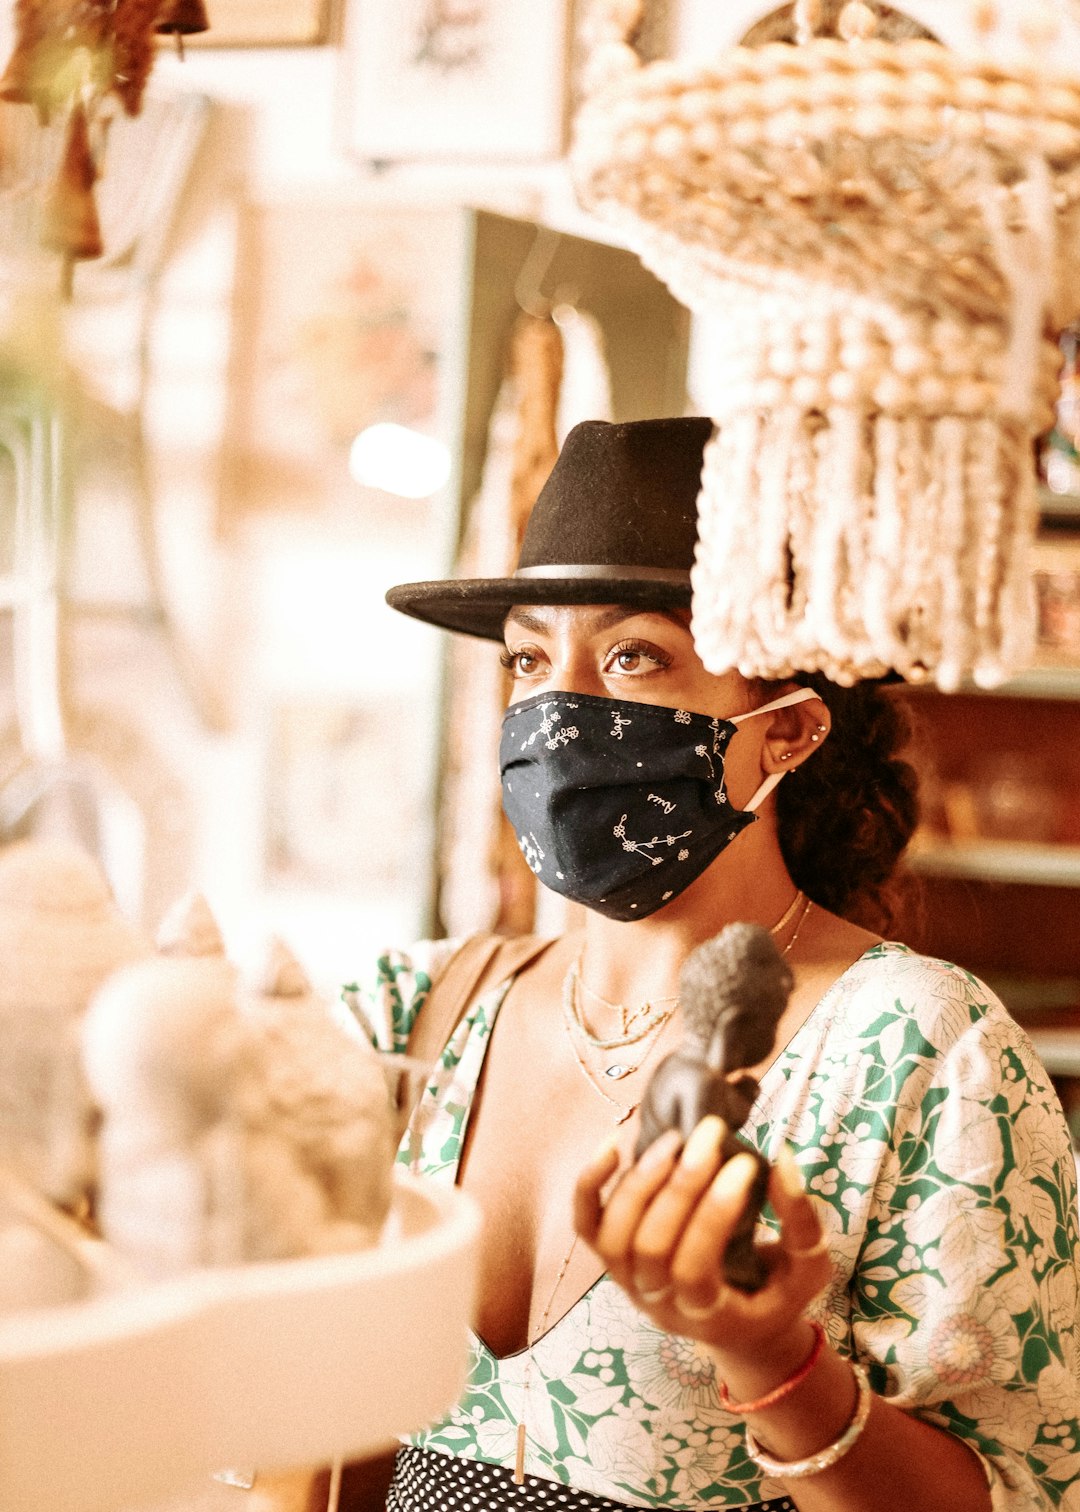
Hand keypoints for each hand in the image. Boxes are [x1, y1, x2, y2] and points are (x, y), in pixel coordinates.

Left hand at [573, 1116, 831, 1358]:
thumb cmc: (776, 1293)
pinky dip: (590, 1184)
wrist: (741, 1326)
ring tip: (676, 1138)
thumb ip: (801, 1220)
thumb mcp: (807, 1268)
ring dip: (641, 1182)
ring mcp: (629, 1283)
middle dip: (680, 1186)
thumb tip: (781, 1157)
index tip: (744, 1163)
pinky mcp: (614, 1258)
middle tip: (711, 1133)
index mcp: (709, 1315)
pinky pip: (586, 1224)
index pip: (694, 1268)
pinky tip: (612, 1143)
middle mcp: (659, 1304)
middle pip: (650, 1247)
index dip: (713, 1215)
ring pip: (613, 1236)